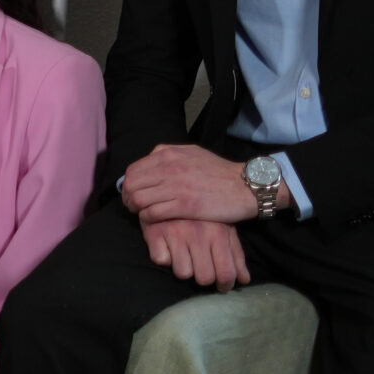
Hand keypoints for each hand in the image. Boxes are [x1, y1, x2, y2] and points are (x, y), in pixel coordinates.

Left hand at [121, 143, 271, 226]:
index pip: (133, 170)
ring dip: (136, 209)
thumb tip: (150, 161)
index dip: (128, 184)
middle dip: (127, 198)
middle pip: (131, 185)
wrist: (246, 186)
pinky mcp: (185, 205)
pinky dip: (147, 218)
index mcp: (168, 154)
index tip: (132, 194)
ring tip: (142, 214)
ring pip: (138, 199)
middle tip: (133, 207)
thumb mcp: (192, 153)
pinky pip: (152, 213)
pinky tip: (153, 220)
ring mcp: (176, 186)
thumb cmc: (219, 172)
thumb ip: (169, 155)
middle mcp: (169, 167)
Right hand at [142, 216, 250, 291]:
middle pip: (204, 277)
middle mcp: (198, 236)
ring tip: (185, 257)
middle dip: (204, 278)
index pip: (225, 273)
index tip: (222, 286)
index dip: (225, 285)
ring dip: (184, 268)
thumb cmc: (203, 213)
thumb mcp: (224, 228)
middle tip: (202, 271)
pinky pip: (161, 260)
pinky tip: (167, 246)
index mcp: (218, 235)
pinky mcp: (155, 233)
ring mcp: (176, 234)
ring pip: (182, 272)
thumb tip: (244, 280)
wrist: (173, 186)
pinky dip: (164, 256)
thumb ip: (236, 254)